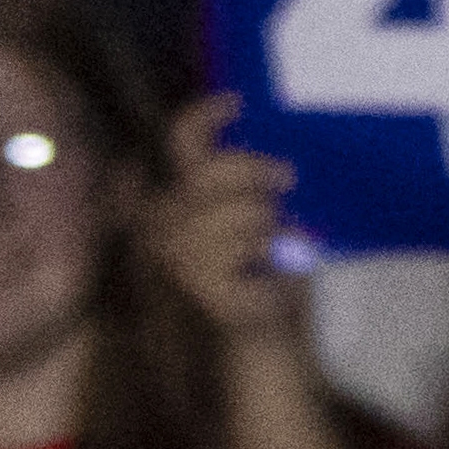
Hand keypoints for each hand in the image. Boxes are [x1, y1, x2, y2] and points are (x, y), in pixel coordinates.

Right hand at [140, 97, 309, 354]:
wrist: (265, 346)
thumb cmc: (263, 280)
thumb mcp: (257, 221)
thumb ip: (241, 188)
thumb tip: (245, 152)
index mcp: (175, 206)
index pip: (177, 149)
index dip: (200, 120)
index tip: (235, 102)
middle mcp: (162, 230)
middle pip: (209, 172)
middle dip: (253, 171)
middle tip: (285, 181)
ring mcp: (174, 260)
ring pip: (235, 211)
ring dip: (266, 222)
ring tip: (270, 246)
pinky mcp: (197, 285)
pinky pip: (243, 245)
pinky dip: (268, 250)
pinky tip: (267, 268)